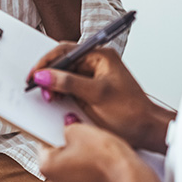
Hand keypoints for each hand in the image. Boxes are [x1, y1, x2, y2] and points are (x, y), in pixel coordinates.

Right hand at [28, 44, 174, 152]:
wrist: (147, 131)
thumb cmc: (130, 112)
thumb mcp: (96, 95)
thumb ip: (68, 83)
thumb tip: (44, 75)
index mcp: (100, 56)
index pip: (66, 50)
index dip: (47, 62)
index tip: (34, 74)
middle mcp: (96, 63)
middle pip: (64, 62)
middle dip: (49, 74)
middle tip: (39, 89)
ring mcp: (94, 77)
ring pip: (65, 76)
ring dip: (54, 86)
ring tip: (48, 97)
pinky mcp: (92, 91)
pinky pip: (71, 88)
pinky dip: (61, 94)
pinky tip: (57, 101)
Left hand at [39, 123, 164, 181]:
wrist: (129, 176)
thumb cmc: (104, 153)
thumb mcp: (79, 129)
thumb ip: (67, 127)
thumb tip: (67, 128)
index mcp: (47, 167)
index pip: (43, 145)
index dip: (55, 134)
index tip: (64, 131)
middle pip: (57, 162)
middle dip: (68, 152)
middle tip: (83, 142)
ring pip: (71, 176)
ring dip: (79, 166)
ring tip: (96, 155)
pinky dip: (91, 178)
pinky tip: (102, 168)